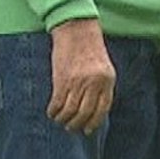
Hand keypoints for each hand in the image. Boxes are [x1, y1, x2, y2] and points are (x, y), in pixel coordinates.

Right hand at [47, 17, 114, 134]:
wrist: (76, 28)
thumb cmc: (90, 47)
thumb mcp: (104, 67)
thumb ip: (101, 86)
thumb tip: (93, 110)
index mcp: (107, 80)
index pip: (102, 110)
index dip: (94, 122)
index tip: (87, 130)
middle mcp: (94, 83)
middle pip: (85, 114)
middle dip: (76, 124)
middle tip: (70, 127)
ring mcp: (78, 82)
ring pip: (70, 111)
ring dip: (63, 120)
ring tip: (60, 120)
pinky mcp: (62, 80)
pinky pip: (57, 103)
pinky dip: (53, 111)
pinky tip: (52, 112)